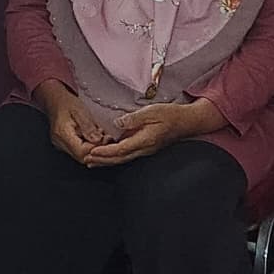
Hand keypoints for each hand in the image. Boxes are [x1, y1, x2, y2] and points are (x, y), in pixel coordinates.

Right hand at [38, 82, 109, 164]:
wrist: (55, 100)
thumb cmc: (66, 103)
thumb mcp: (80, 111)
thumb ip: (89, 127)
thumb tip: (98, 140)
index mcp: (63, 134)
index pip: (82, 151)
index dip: (96, 148)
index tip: (106, 138)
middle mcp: (60, 143)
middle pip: (82, 157)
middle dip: (97, 149)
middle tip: (105, 137)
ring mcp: (62, 146)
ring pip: (82, 156)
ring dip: (94, 148)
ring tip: (99, 135)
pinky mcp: (65, 146)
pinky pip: (79, 152)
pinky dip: (89, 146)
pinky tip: (93, 137)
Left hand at [86, 99, 225, 167]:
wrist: (187, 121)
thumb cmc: (171, 114)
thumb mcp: (152, 111)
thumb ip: (134, 119)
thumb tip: (117, 123)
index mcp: (145, 140)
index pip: (121, 149)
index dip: (105, 153)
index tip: (92, 153)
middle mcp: (145, 149)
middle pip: (120, 158)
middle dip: (102, 160)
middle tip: (86, 160)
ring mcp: (146, 150)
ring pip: (123, 159)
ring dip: (107, 161)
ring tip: (92, 161)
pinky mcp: (146, 148)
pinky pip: (128, 155)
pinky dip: (115, 156)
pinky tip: (108, 155)